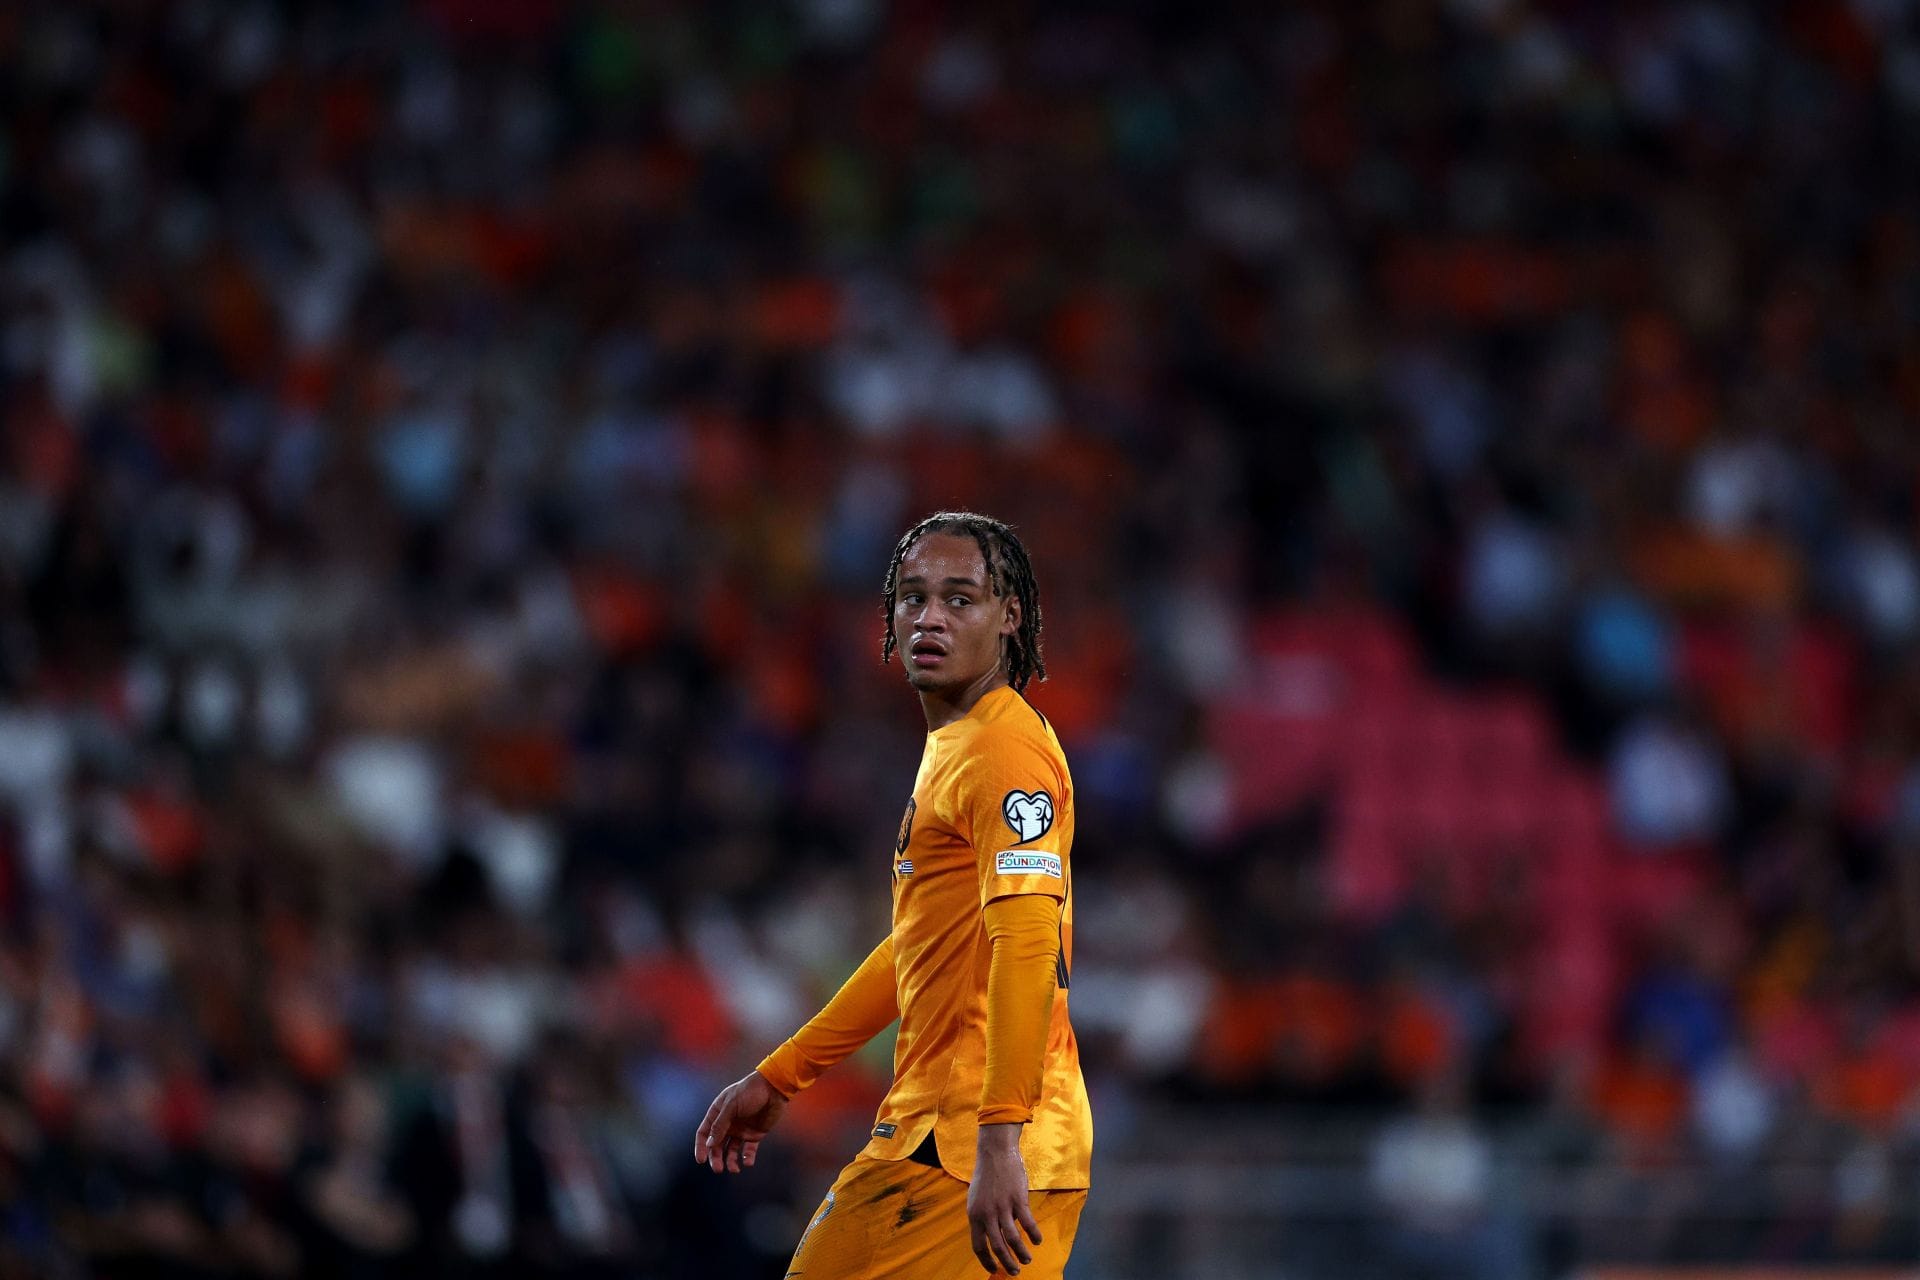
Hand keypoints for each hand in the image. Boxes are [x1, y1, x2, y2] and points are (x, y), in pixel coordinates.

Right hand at [693, 1071, 788, 1172]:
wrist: (774, 1088)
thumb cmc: (750, 1092)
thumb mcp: (731, 1106)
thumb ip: (720, 1125)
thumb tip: (709, 1144)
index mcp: (718, 1113)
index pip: (704, 1133)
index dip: (701, 1147)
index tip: (701, 1160)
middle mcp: (728, 1123)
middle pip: (716, 1145)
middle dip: (716, 1158)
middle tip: (718, 1169)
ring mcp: (741, 1130)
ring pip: (731, 1150)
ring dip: (730, 1161)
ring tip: (734, 1170)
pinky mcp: (755, 1134)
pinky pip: (748, 1150)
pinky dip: (747, 1157)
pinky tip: (747, 1162)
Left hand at [967, 1123, 1040, 1274]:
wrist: (995, 1152)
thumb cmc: (986, 1175)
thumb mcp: (976, 1198)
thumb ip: (983, 1217)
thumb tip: (995, 1234)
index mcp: (974, 1215)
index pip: (978, 1246)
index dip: (987, 1260)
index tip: (994, 1269)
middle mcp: (987, 1214)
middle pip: (997, 1246)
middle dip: (1007, 1262)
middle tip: (1015, 1271)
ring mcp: (1002, 1207)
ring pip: (1013, 1239)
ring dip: (1021, 1253)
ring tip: (1027, 1259)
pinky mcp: (1018, 1199)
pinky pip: (1028, 1223)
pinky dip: (1034, 1234)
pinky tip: (1038, 1240)